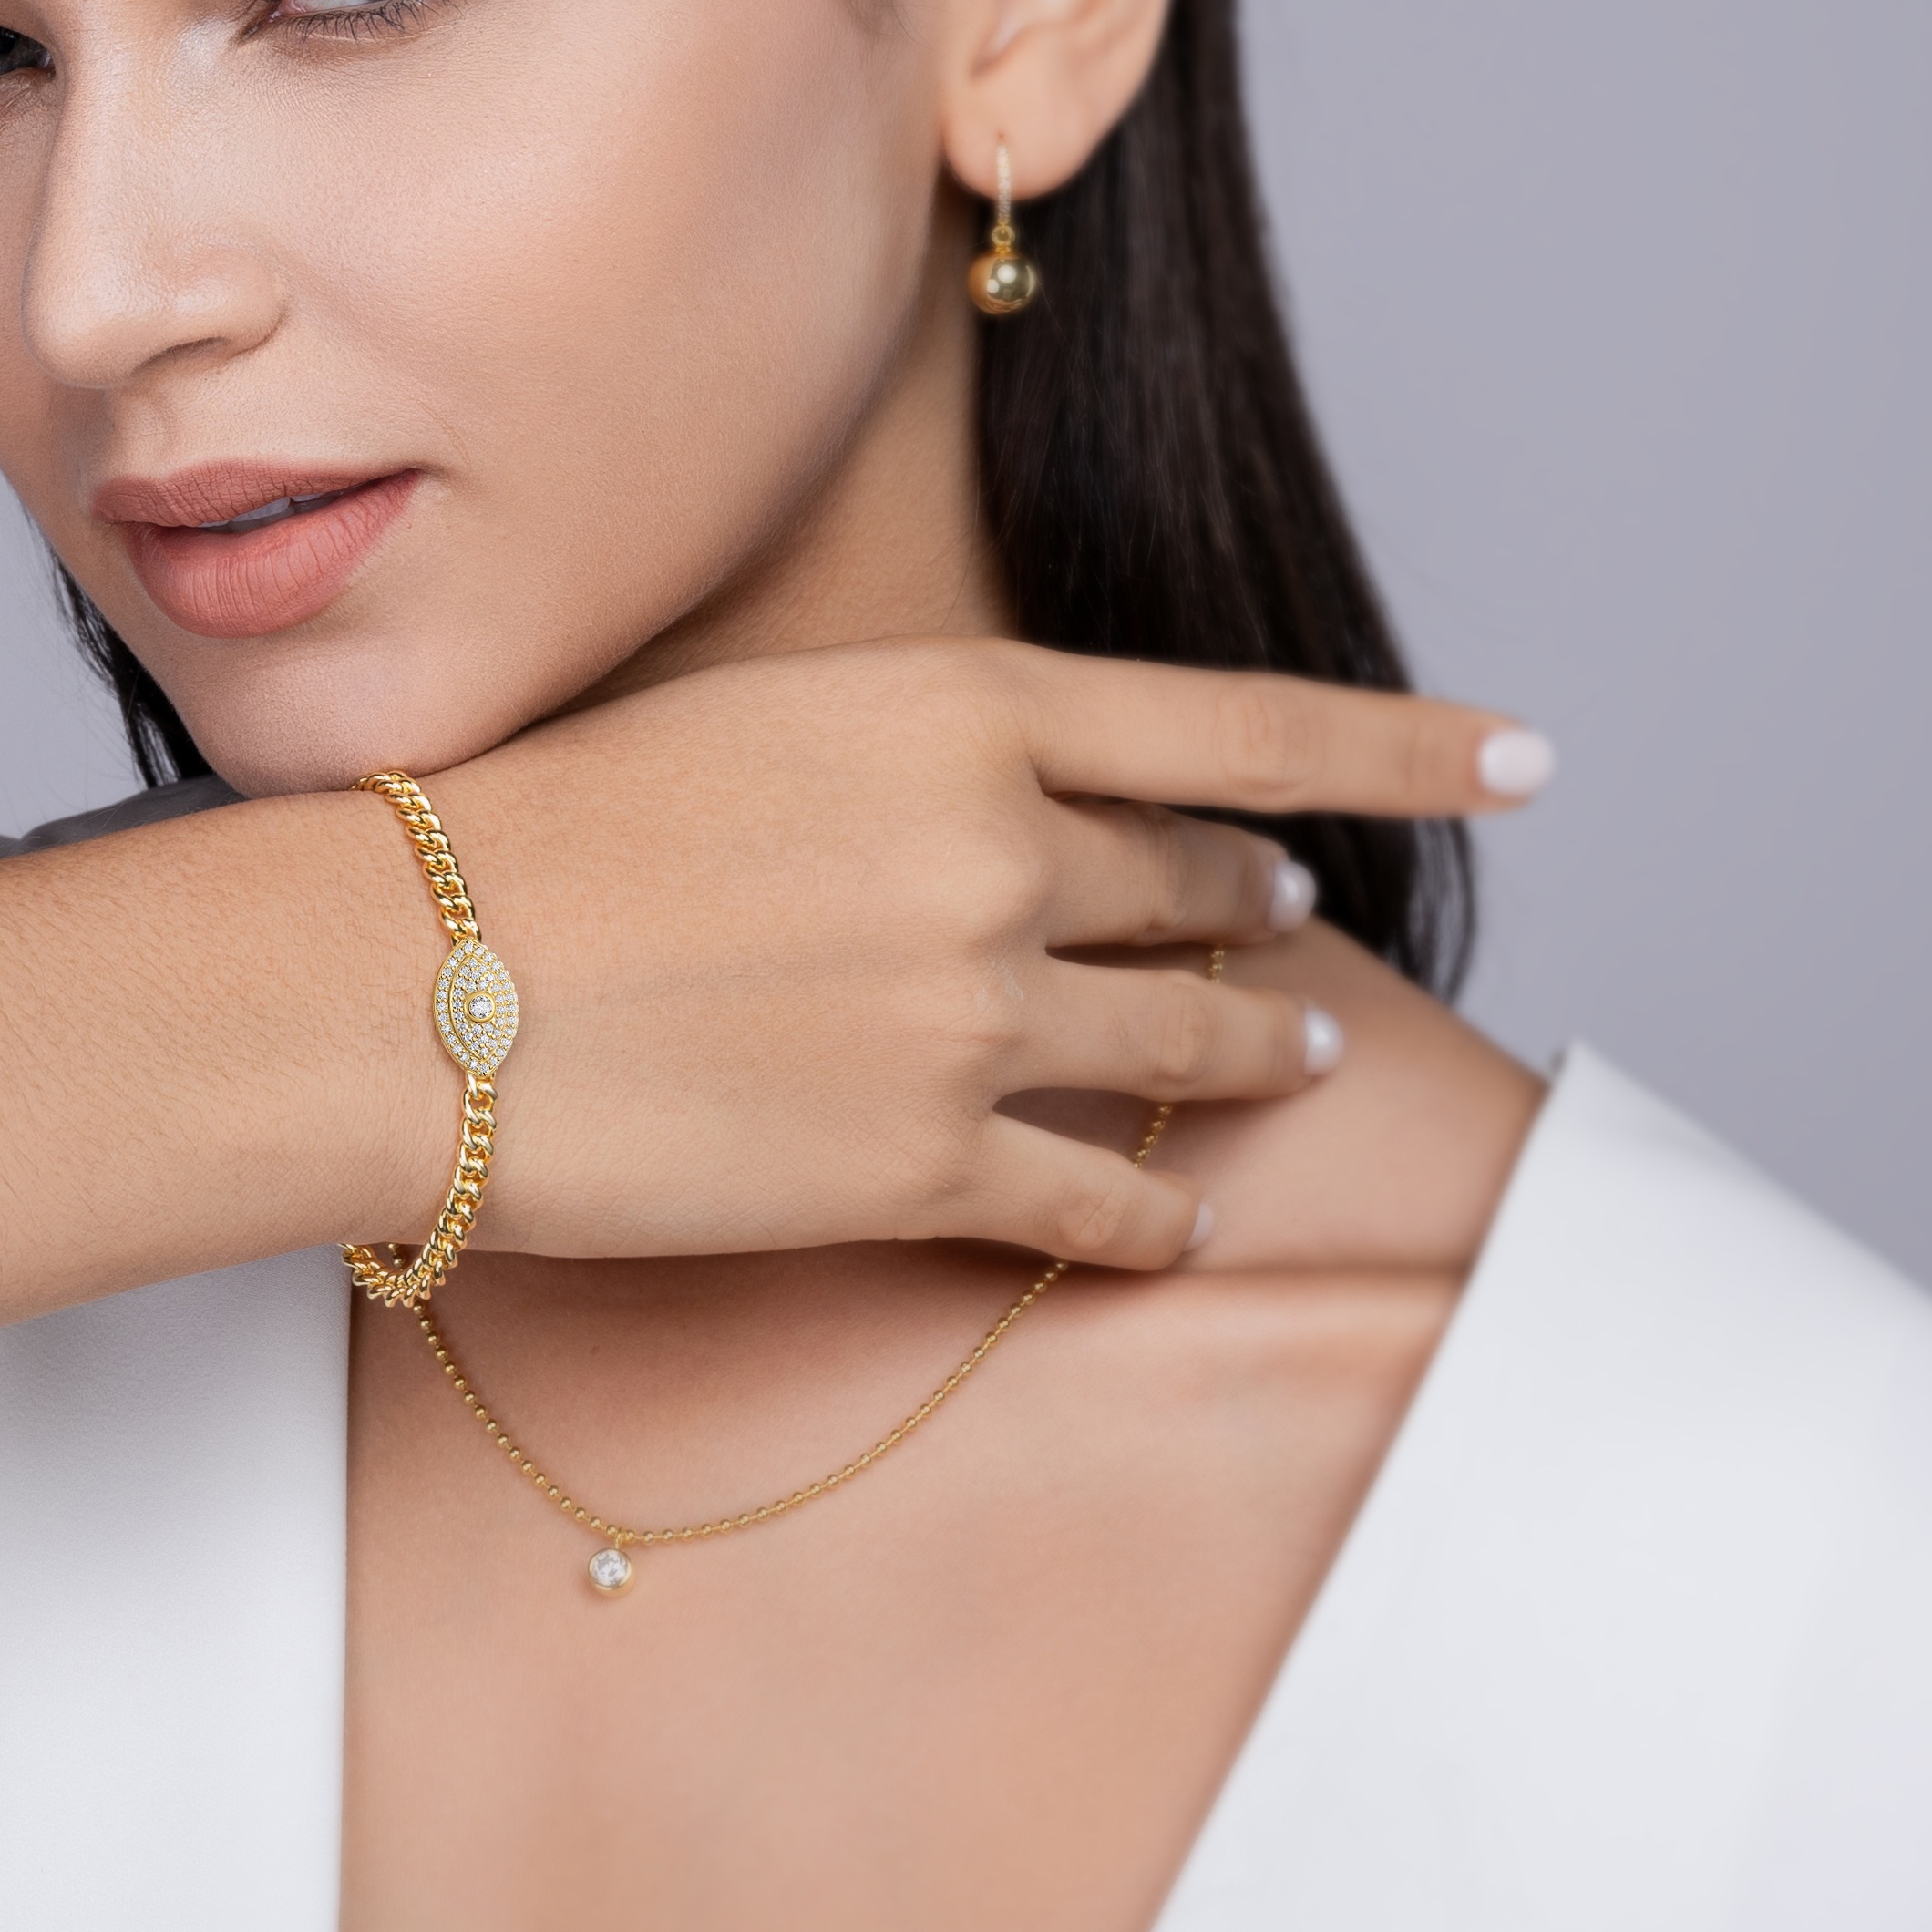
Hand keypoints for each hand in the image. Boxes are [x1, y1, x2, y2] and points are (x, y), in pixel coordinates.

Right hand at [410, 637, 1535, 1266]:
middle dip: (1263, 913)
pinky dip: (1150, 1214)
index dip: (1409, 744)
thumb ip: (900, 761)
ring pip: (1185, 1045)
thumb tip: (991, 815)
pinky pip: (1098, 1201)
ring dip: (1252, 1056)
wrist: (403, 979)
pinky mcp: (924, 1165)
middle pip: (1206, 889)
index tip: (1528, 760)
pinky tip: (1171, 1221)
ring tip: (1289, 1061)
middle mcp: (1005, 854)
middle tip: (1296, 932)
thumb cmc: (529, 833)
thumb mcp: (750, 724)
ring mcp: (977, 1016)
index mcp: (964, 710)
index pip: (1244, 723)